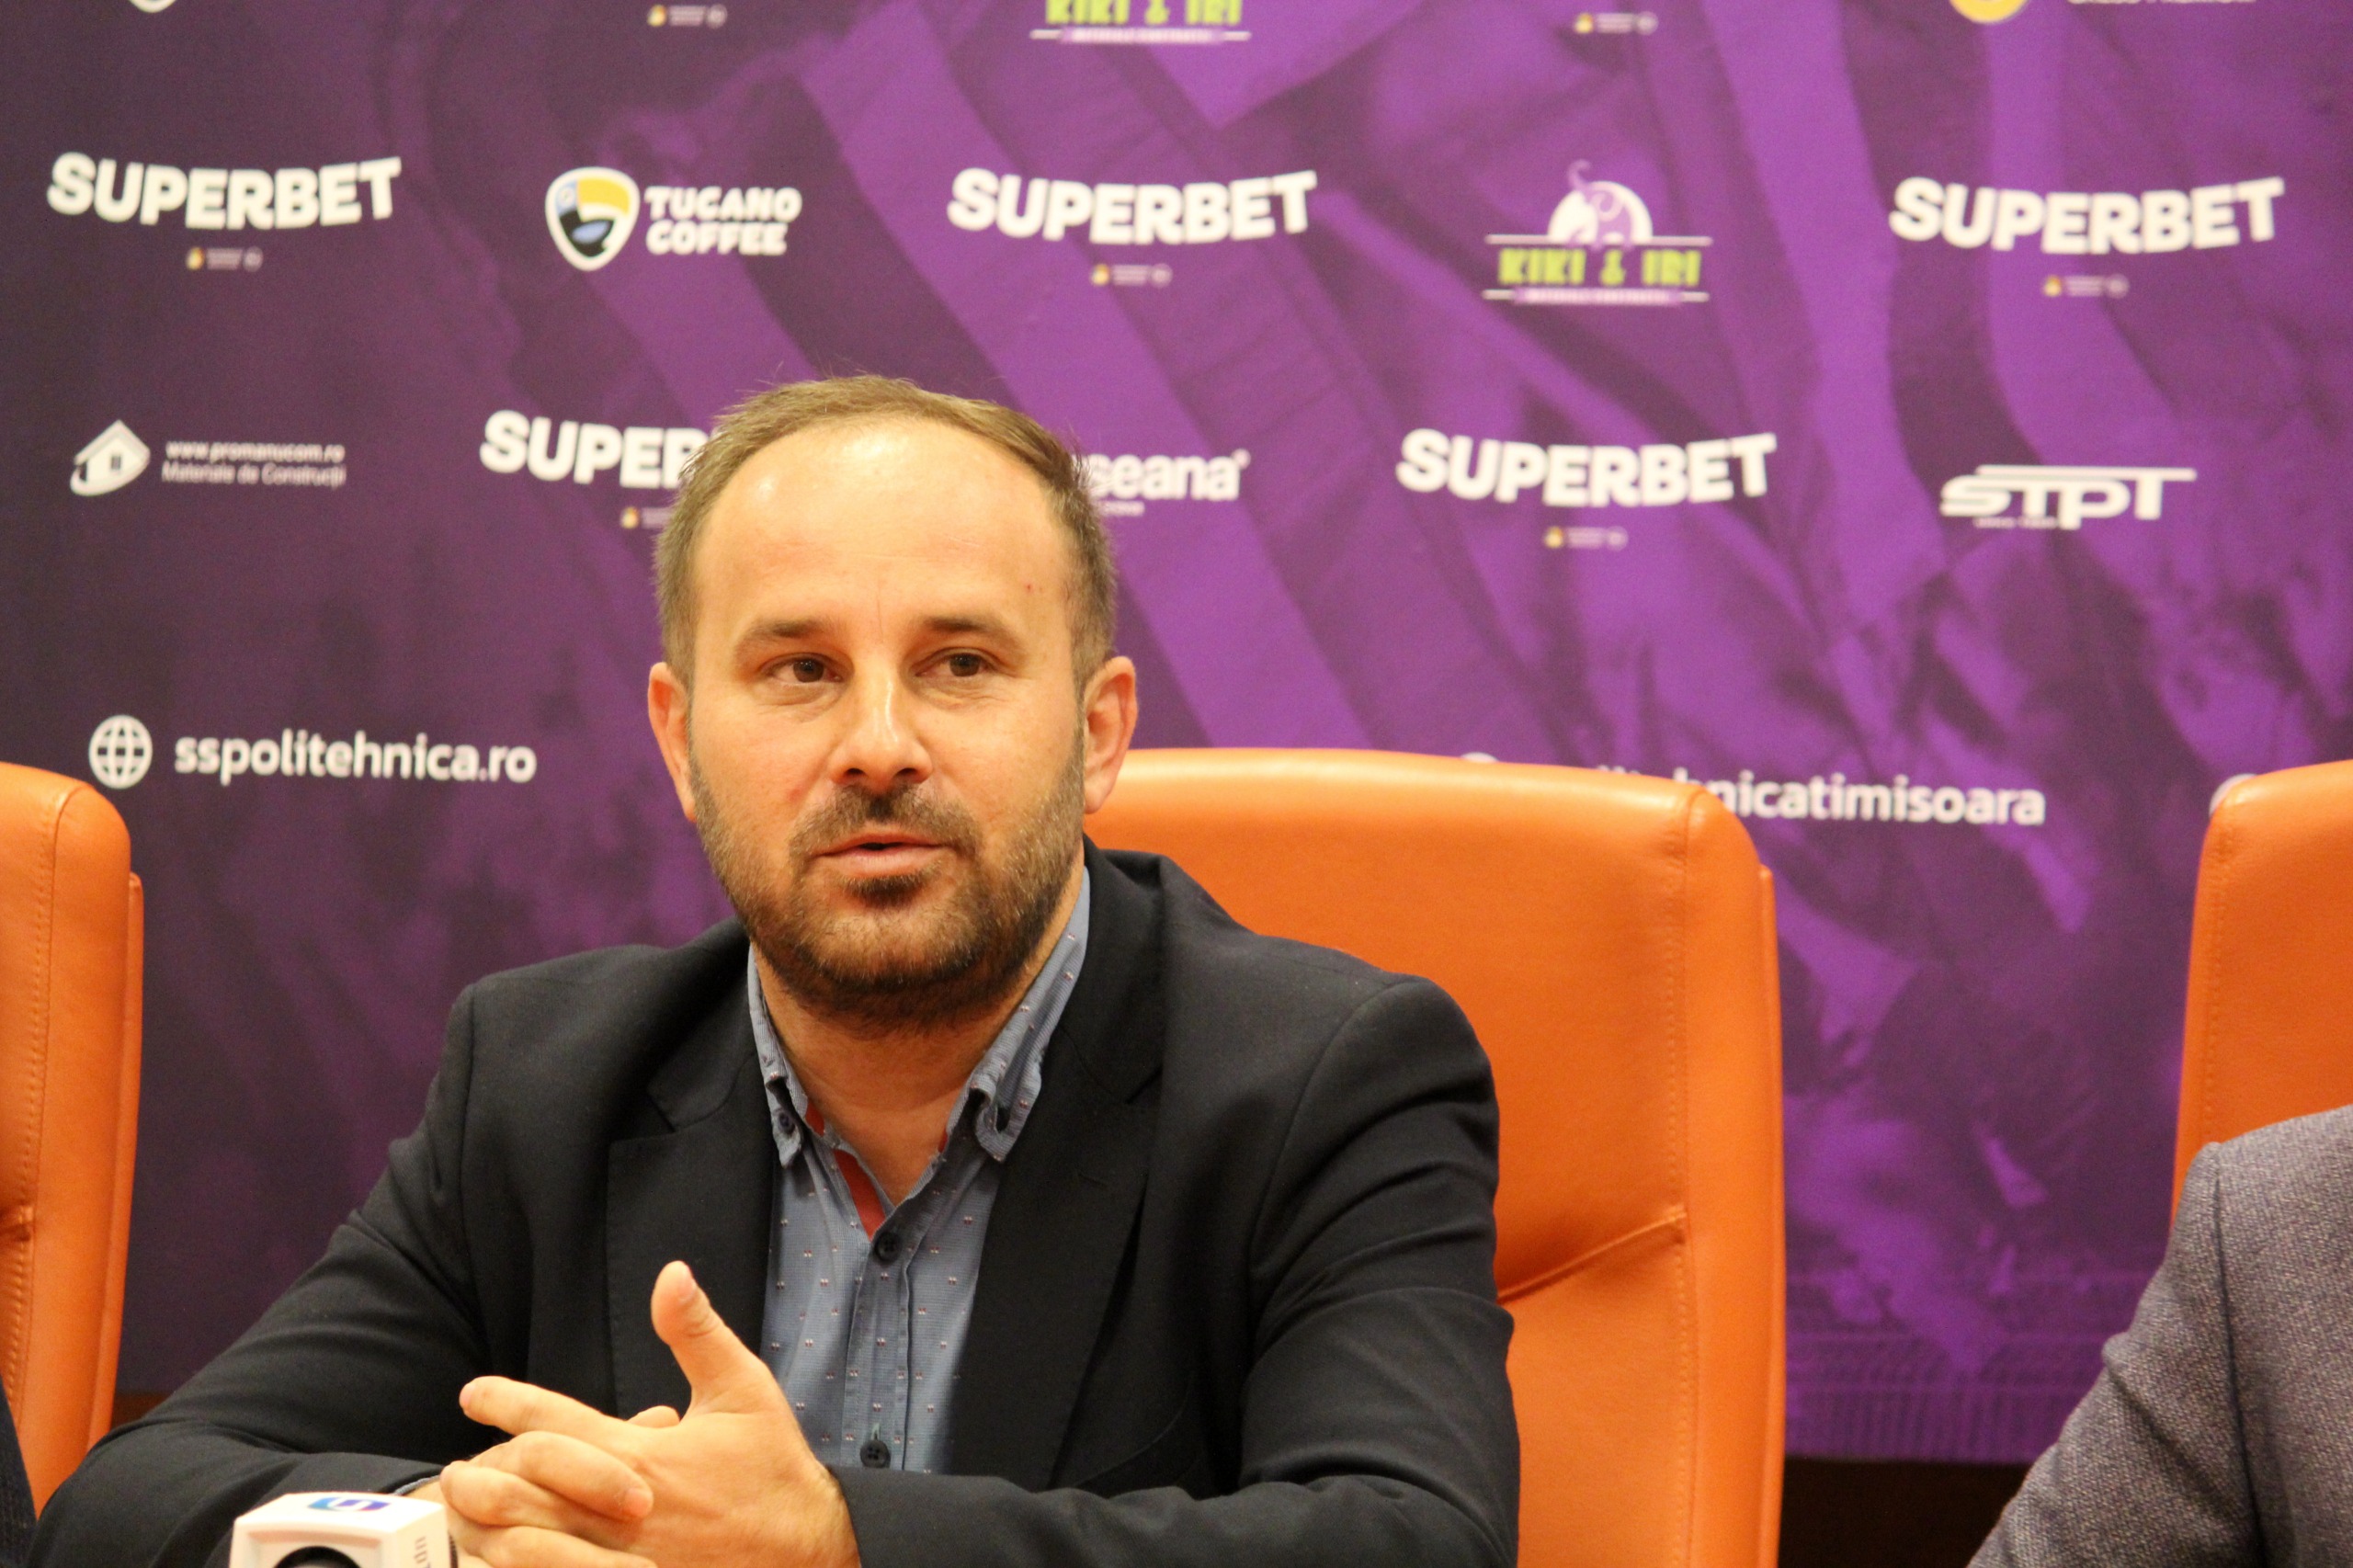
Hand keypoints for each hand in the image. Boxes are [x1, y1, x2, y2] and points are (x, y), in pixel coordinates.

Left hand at [437, 1261, 860, 1567]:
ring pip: (528, 1547)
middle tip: (450, 1468)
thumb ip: (697, 1333)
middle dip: (479, 1476)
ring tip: (463, 1517)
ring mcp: (619, 1562)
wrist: (809, 1553)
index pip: (554, 1422)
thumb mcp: (743, 1390)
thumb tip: (671, 1274)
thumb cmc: (774, 1470)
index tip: (475, 1393)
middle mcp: (620, 1511)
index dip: (506, 1403)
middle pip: (523, 1492)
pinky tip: (506, 1560)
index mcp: (643, 1456)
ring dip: (489, 1529)